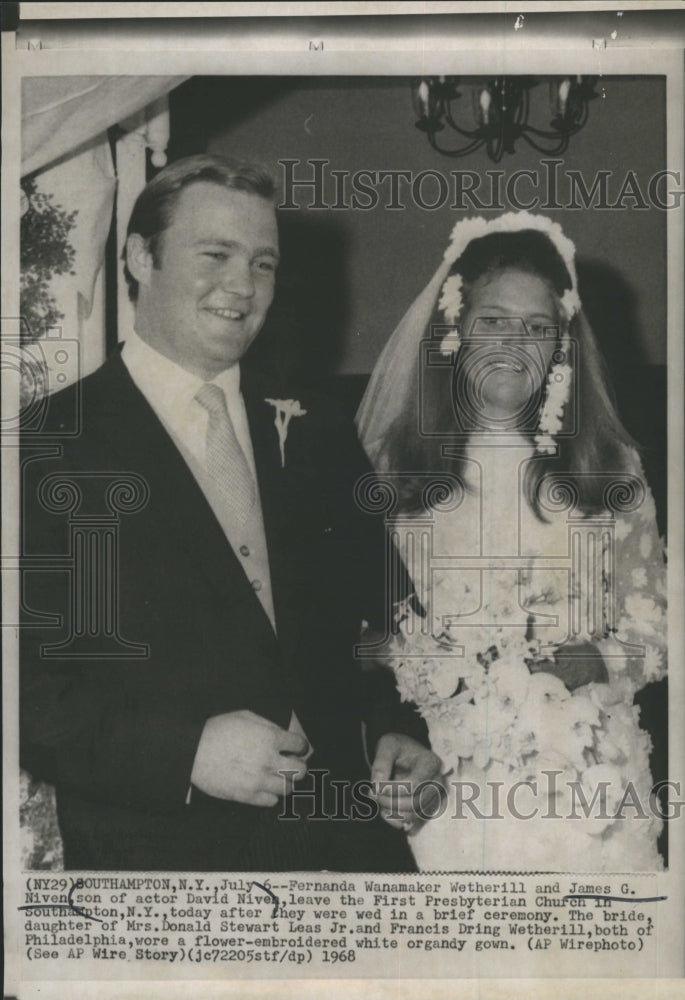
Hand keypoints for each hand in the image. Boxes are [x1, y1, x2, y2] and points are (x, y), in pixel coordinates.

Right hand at [190, 710, 308, 805]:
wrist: (192, 750)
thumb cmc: (217, 729)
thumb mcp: (245, 716)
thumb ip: (269, 725)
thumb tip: (284, 734)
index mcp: (269, 738)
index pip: (300, 745)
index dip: (300, 746)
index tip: (297, 748)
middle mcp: (267, 760)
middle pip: (300, 771)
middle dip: (299, 767)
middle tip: (292, 765)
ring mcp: (257, 780)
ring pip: (288, 789)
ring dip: (286, 782)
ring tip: (278, 777)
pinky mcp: (246, 795)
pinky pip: (271, 802)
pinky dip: (271, 795)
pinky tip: (264, 787)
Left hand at [370, 733, 442, 832]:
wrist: (404, 752)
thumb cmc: (397, 747)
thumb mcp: (387, 746)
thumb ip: (380, 763)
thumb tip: (376, 786)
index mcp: (431, 763)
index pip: (414, 785)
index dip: (392, 789)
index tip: (376, 786)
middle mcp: (437, 782)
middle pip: (415, 802)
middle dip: (390, 802)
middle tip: (374, 794)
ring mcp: (434, 796)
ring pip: (414, 815)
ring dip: (392, 812)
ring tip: (378, 800)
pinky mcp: (426, 807)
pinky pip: (412, 822)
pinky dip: (395, 820)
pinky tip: (384, 811)